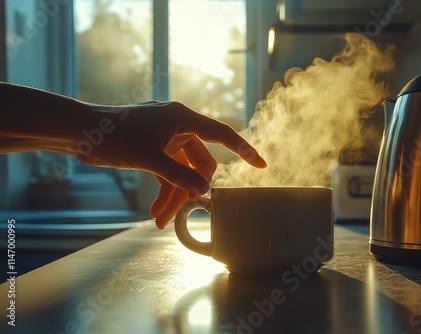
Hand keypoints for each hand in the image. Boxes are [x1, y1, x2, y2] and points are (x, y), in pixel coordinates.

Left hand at [75, 101, 265, 228]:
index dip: (244, 149)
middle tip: (176, 215)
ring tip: (159, 219)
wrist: (80, 132)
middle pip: (198, 163)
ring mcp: (166, 139)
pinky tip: (155, 209)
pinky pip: (168, 172)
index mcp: (182, 119)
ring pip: (181, 171)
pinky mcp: (154, 149)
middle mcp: (178, 127)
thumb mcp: (149, 158)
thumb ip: (178, 175)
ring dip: (173, 195)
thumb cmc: (113, 135)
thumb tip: (202, 192)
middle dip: (188, 190)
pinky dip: (164, 189)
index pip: (222, 134)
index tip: (261, 165)